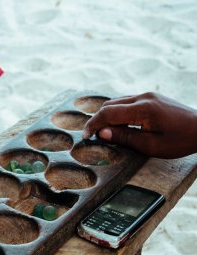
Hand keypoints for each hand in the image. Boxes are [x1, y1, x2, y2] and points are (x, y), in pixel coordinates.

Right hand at [82, 92, 196, 158]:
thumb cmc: (181, 140)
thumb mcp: (151, 146)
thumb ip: (124, 138)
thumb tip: (101, 133)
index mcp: (144, 109)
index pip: (108, 113)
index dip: (93, 124)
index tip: (85, 137)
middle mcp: (144, 97)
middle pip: (110, 105)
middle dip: (98, 120)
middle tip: (93, 137)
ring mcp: (148, 95)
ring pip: (117, 102)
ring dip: (107, 116)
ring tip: (105, 133)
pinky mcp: (151, 97)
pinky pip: (127, 103)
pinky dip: (118, 113)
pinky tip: (120, 126)